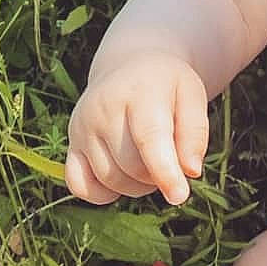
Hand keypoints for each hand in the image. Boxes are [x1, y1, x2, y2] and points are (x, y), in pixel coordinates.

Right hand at [65, 56, 210, 206]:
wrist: (128, 69)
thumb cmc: (166, 86)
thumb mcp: (192, 96)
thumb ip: (195, 133)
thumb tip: (190, 171)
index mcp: (139, 91)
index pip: (149, 138)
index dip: (165, 171)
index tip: (179, 196)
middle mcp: (103, 108)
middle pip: (131, 166)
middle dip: (156, 177)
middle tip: (169, 160)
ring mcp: (82, 127)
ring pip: (110, 179)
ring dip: (136, 185)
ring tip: (148, 161)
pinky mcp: (71, 144)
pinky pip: (81, 186)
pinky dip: (103, 193)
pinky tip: (121, 175)